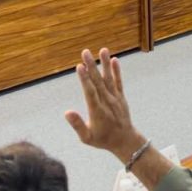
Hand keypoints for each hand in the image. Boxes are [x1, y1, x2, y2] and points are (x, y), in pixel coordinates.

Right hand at [65, 48, 145, 162]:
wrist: (125, 140)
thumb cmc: (102, 139)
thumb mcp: (87, 138)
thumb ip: (77, 125)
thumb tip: (66, 112)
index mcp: (97, 111)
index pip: (89, 92)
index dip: (84, 79)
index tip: (79, 66)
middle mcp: (106, 102)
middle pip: (97, 81)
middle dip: (91, 66)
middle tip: (85, 52)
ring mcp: (115, 98)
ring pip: (109, 79)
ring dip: (105, 64)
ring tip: (103, 50)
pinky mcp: (121, 97)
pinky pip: (119, 82)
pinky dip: (117, 71)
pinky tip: (114, 60)